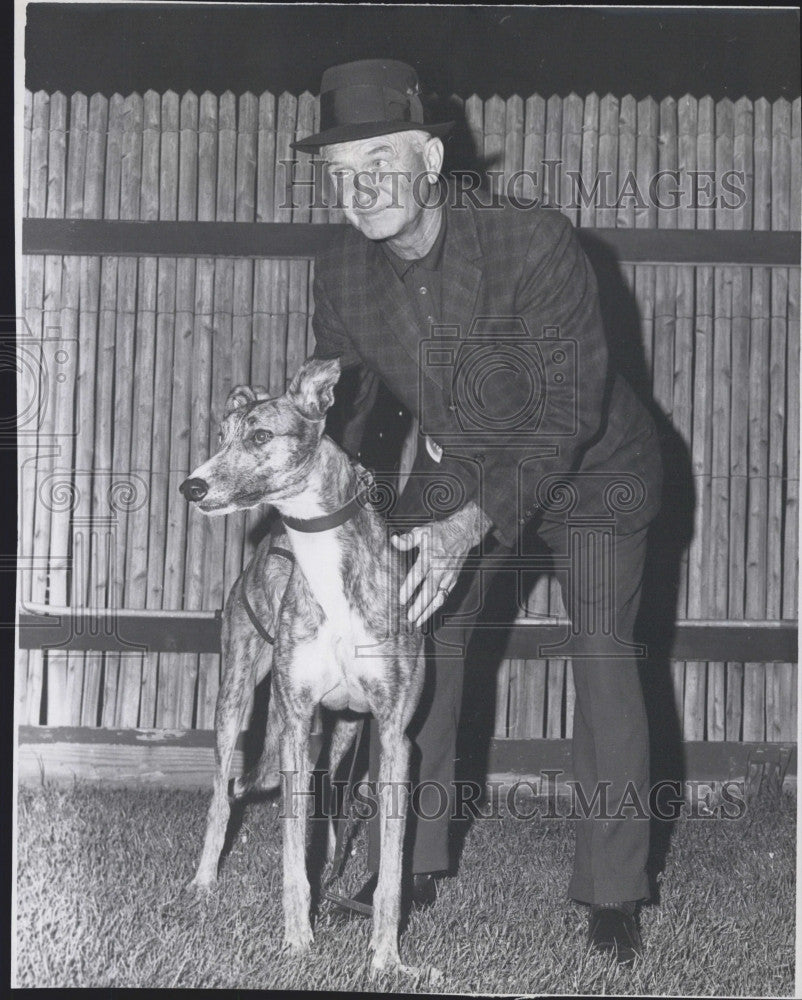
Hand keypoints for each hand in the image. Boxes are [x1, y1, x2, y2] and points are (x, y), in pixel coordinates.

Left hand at [390, 501, 491, 626]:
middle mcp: (440, 568)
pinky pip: (445, 595)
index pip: (418, 575)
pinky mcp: (454, 579)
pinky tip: (428, 613)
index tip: (402, 600)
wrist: (463, 532)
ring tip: (418, 622)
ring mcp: (448, 575)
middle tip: (410, 617)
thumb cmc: (439, 532)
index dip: (409, 588)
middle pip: (429, 591)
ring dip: (429, 610)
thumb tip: (394, 540)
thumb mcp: (422, 531)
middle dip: (420, 606)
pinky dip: (437, 605)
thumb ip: (407, 540)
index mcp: (430, 557)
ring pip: (439, 597)